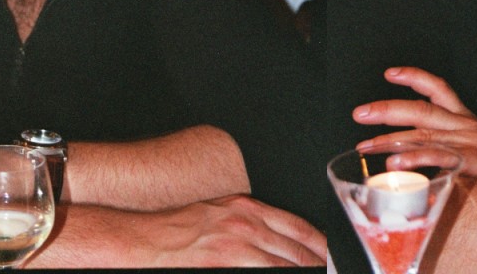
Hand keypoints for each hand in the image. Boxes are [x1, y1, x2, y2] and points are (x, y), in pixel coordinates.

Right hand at [147, 194, 327, 267]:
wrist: (143, 241)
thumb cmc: (177, 229)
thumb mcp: (220, 214)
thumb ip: (252, 225)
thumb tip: (280, 244)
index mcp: (247, 209)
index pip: (299, 228)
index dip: (322, 247)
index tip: (334, 257)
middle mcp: (246, 226)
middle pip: (298, 252)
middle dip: (318, 266)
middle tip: (333, 272)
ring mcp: (235, 249)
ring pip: (285, 267)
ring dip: (304, 273)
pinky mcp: (222, 266)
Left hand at [353, 66, 476, 185]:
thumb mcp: (473, 147)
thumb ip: (444, 145)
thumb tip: (408, 152)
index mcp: (464, 117)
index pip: (438, 88)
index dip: (413, 76)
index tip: (389, 73)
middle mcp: (465, 124)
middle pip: (421, 110)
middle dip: (387, 110)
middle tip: (360, 113)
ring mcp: (470, 141)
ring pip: (424, 134)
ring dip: (391, 140)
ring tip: (367, 146)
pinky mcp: (475, 161)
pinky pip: (440, 157)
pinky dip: (415, 159)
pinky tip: (396, 164)